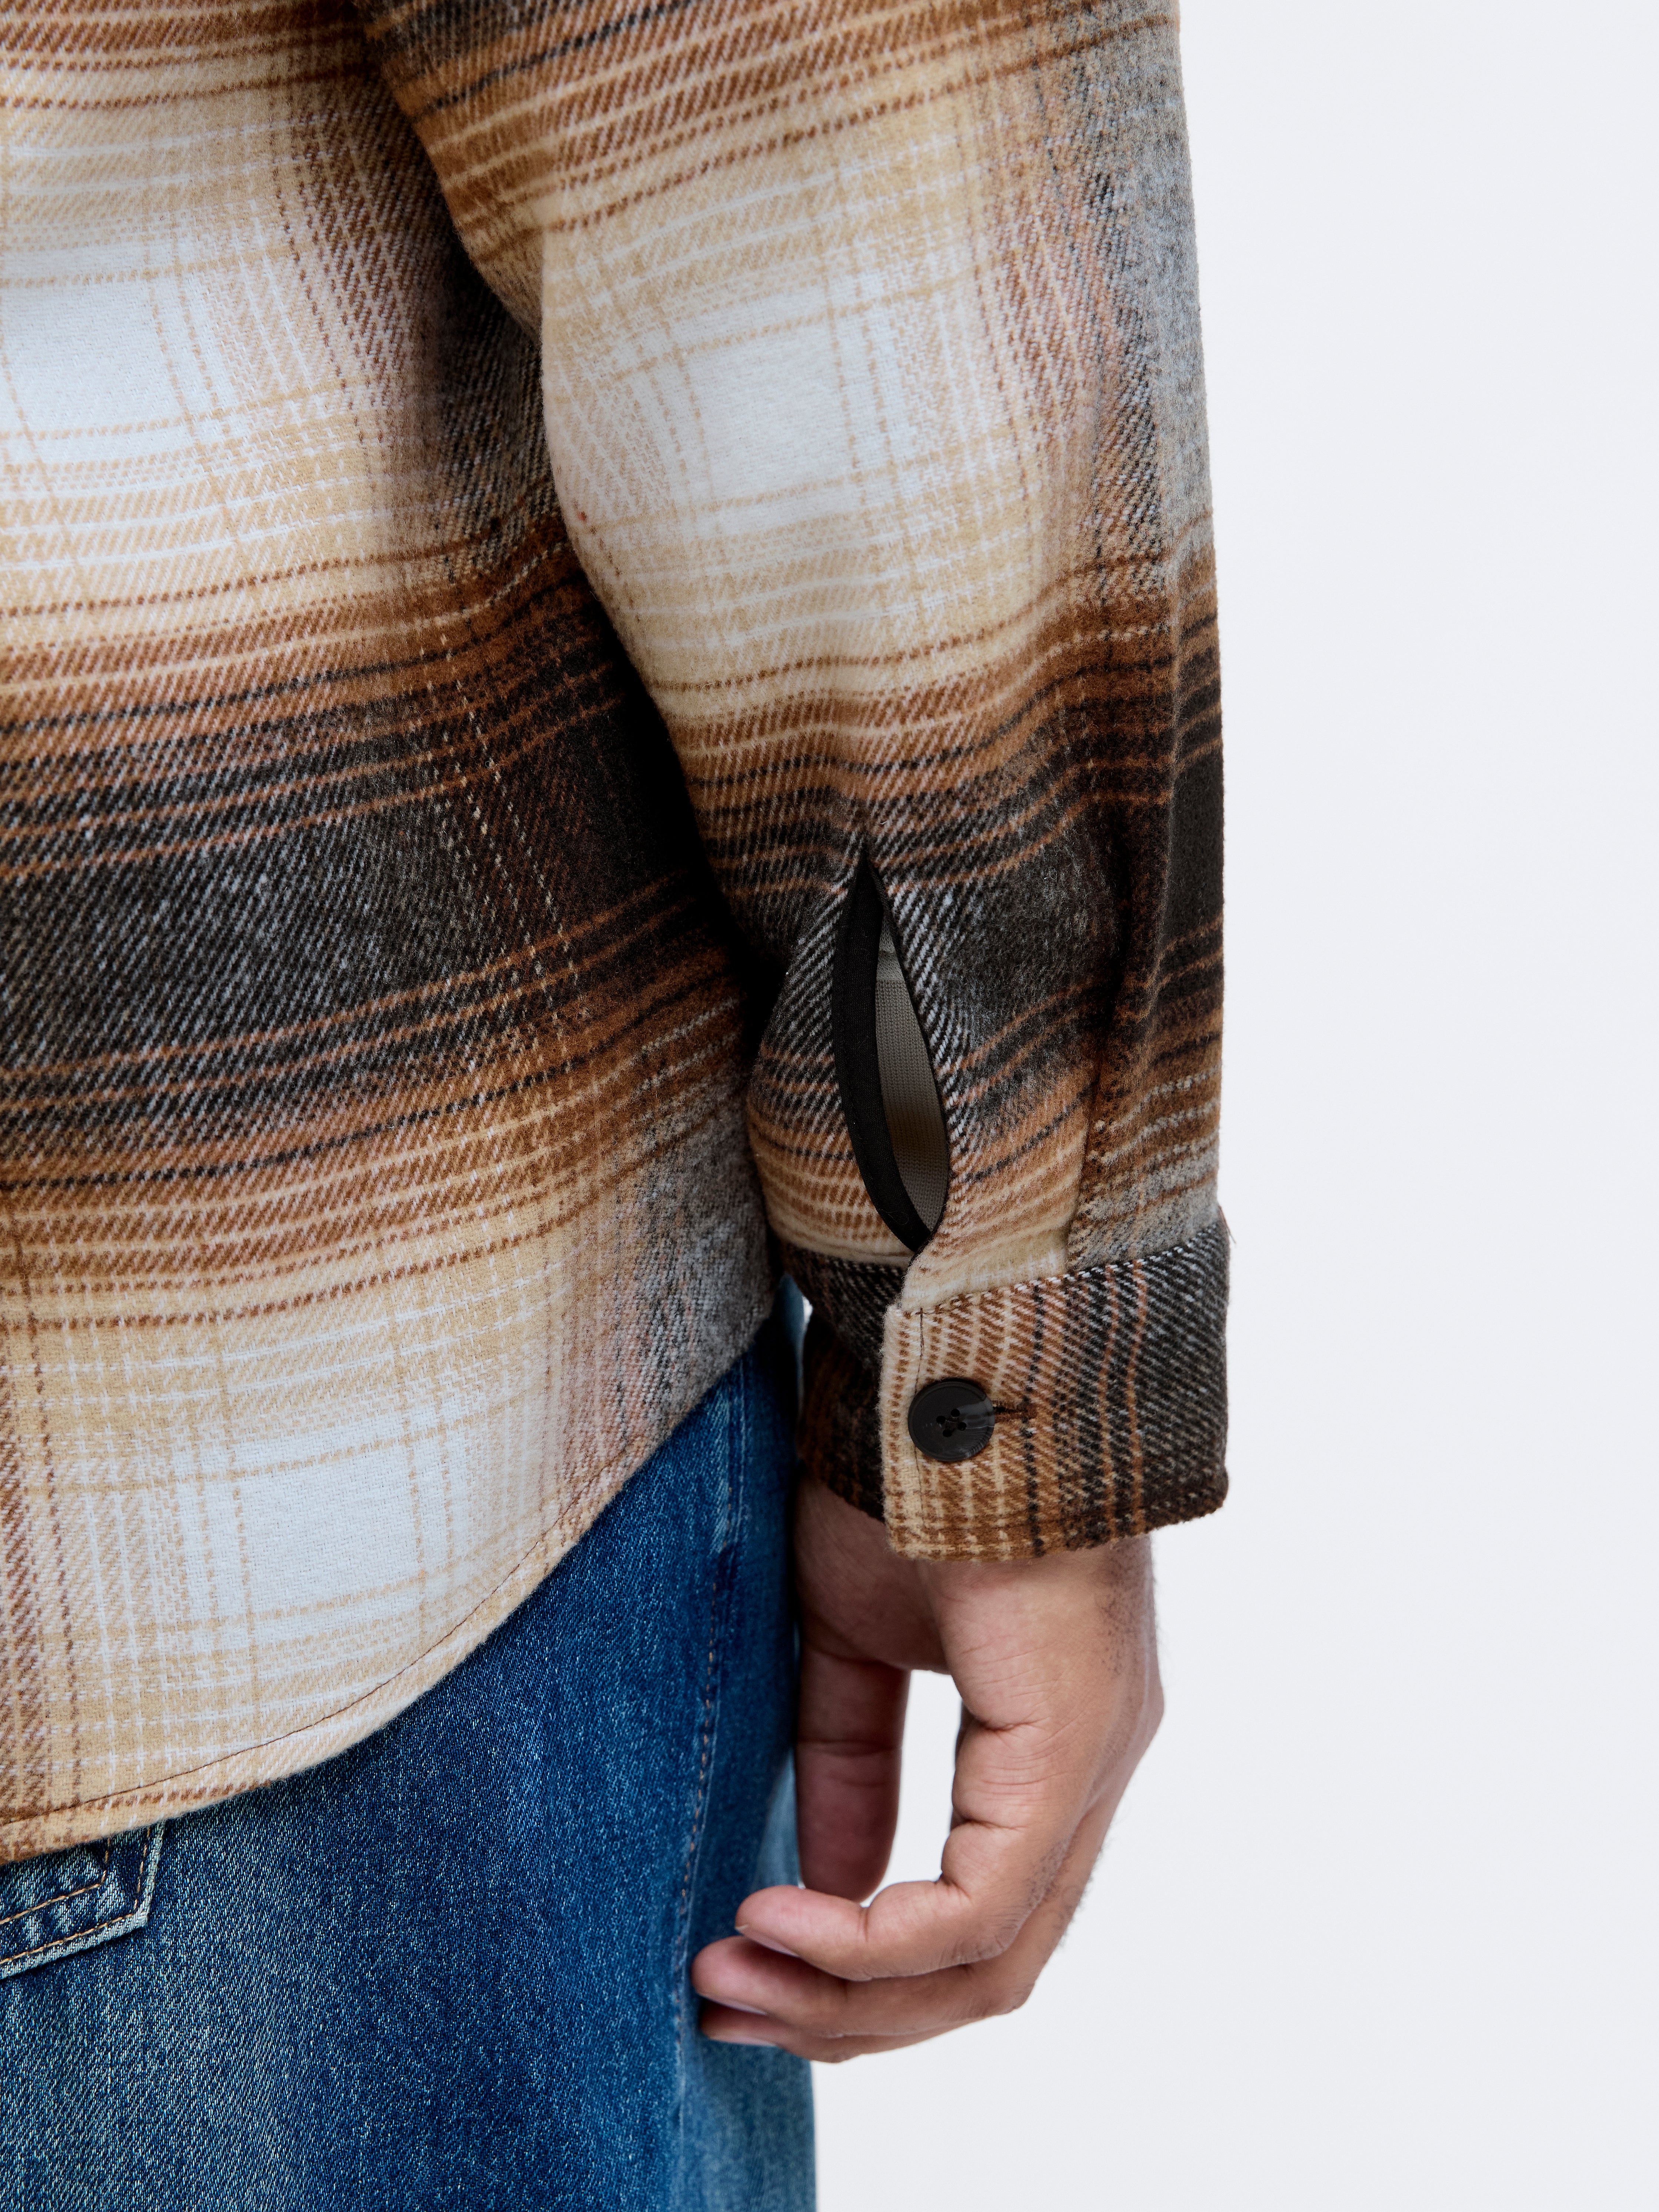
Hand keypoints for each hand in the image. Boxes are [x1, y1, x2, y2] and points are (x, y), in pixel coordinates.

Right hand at [692, 1476, 1162, 2059]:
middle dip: (849, 2011)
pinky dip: (875, 1939)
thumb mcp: (852, 1639)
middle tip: (727, 2005)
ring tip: (735, 1979)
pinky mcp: (1071, 1748)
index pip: (978, 1917)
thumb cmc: (903, 1478)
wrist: (950, 1367)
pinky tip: (779, 1920)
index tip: (746, 1964)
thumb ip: (848, 1762)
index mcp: (1047, 1741)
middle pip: (987, 1966)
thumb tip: (819, 1885)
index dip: (862, 1971)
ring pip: (991, 1957)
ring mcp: (1091, 1761)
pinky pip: (984, 1905)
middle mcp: (1089, 1768)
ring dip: (852, 1995)